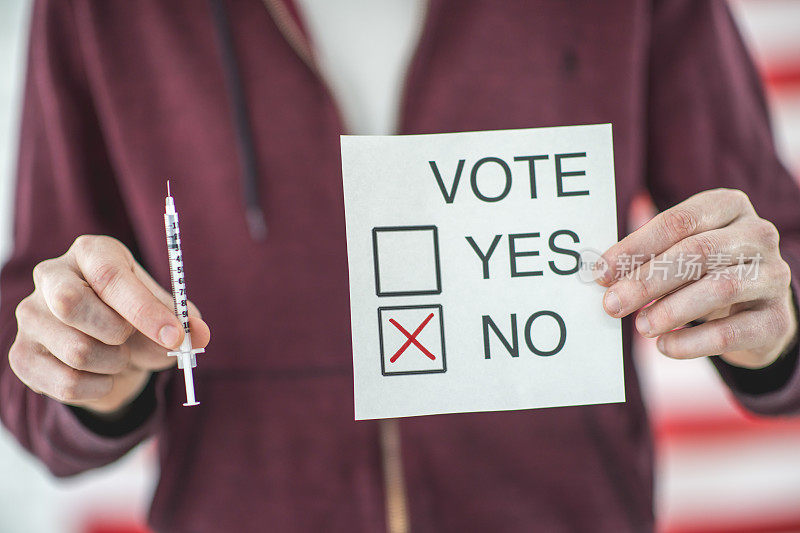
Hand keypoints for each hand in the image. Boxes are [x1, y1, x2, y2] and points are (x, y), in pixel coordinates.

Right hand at [9, 235, 209, 413]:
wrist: (106, 349)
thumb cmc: (136, 319)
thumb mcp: (164, 313)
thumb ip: (184, 321)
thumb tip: (199, 335)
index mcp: (91, 252)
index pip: (110, 276)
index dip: (145, 309)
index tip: (175, 336)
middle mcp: (51, 276)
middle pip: (72, 303)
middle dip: (117, 333)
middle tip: (131, 340)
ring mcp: (30, 315)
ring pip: (76, 350)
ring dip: (115, 364)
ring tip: (119, 356)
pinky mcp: (22, 354)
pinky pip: (66, 383)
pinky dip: (98, 387)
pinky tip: (103, 376)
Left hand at [597, 188, 796, 368]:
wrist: (754, 311)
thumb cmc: (703, 272)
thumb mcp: (678, 253)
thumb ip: (646, 257)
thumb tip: (603, 275)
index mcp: (729, 206)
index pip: (678, 220)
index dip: (636, 247)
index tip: (601, 273)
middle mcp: (757, 235)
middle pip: (698, 252)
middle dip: (647, 280)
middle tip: (612, 303)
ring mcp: (773, 276)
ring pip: (719, 289)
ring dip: (670, 310)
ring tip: (640, 326)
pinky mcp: (776, 319)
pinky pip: (732, 332)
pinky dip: (693, 342)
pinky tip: (665, 346)